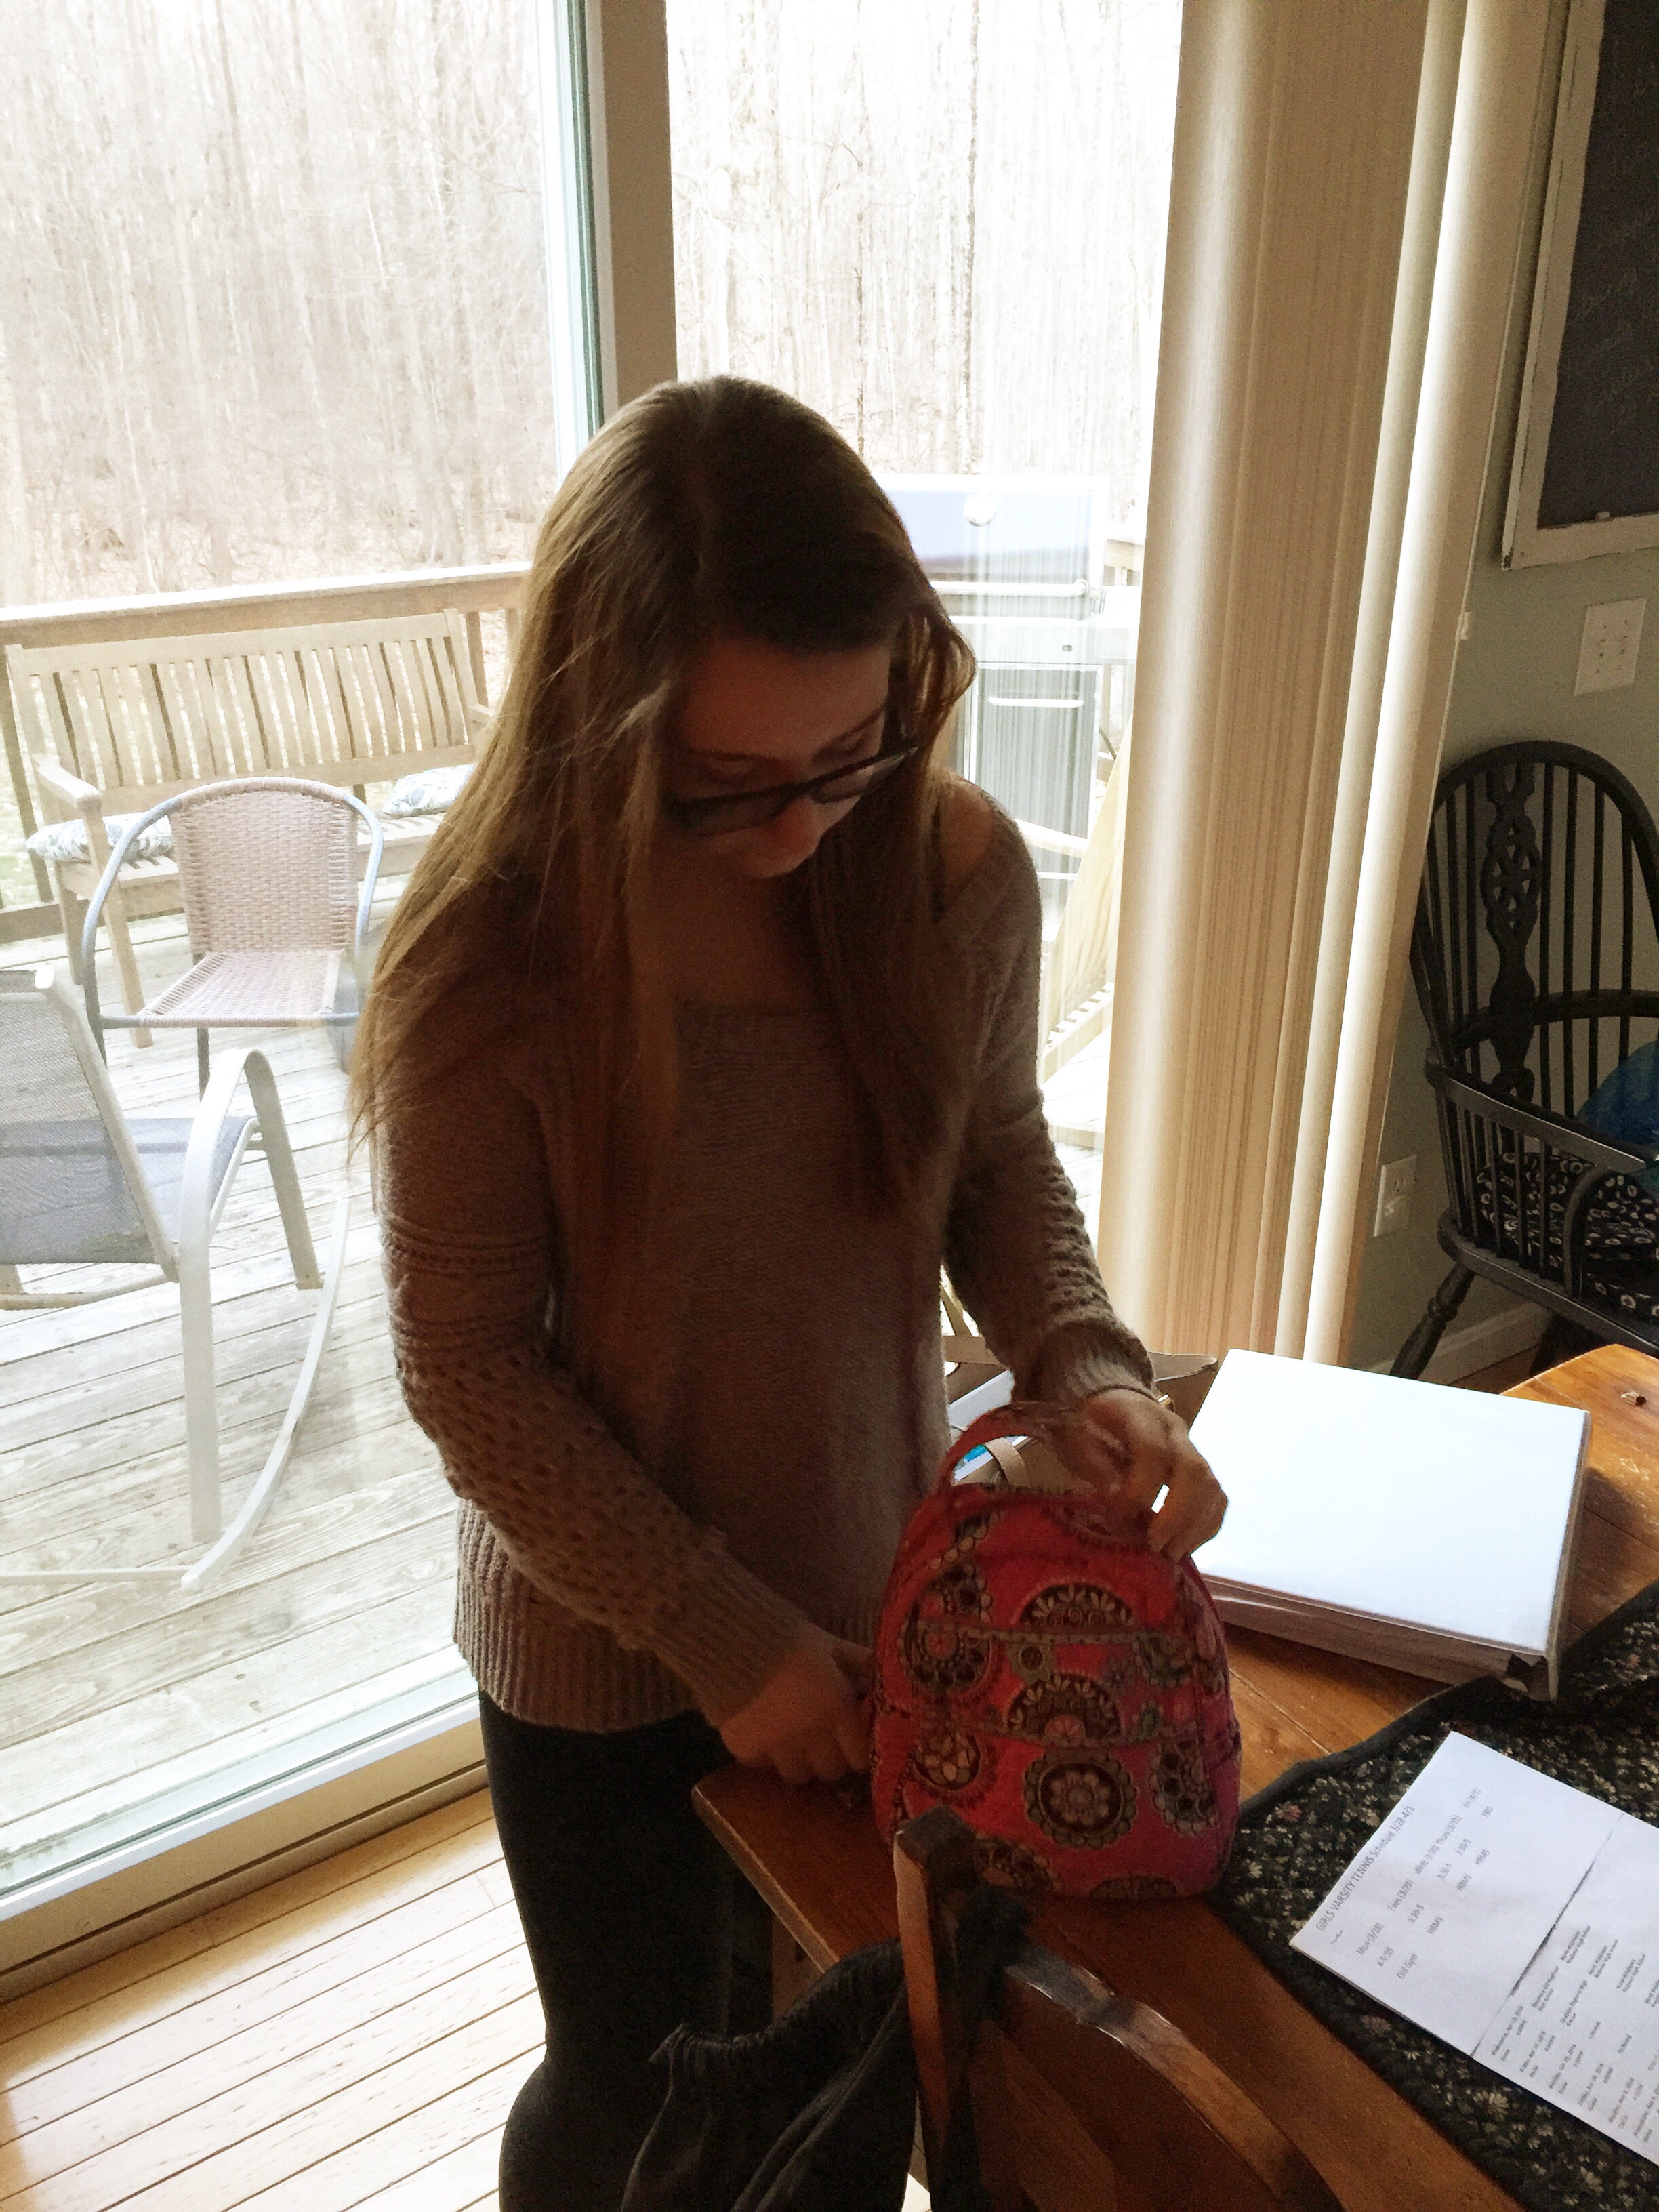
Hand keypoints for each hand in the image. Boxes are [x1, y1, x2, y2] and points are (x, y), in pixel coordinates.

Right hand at [718, 1624, 870, 1785]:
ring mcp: (777, 1748)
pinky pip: (761, 1765)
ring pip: (797, 1775)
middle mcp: (811, 1737)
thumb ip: (860, 1664)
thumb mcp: (833, 1647)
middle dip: (829, 1759)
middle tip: (823, 1742)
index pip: (859, 1758)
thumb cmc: (793, 1641)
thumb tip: (883, 1677)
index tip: (852, 1743)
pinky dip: (763, 1755)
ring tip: (792, 1742)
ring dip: (798, 1761)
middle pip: (830, 1771)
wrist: (737, 1640)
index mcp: (837, 1712)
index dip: (856, 1751)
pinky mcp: (746, 1750)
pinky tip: (761, 1735)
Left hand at [1052, 1390, 1226, 1558]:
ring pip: (1212, 1487)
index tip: (1124, 1514)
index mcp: (1140, 1415)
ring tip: (1170, 1554)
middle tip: (1155, 1546)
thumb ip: (1099, 1470)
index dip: (1142, 1487)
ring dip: (1195, 1527)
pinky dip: (1205, 1526)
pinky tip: (1185, 1546)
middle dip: (1177, 1515)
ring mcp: (1192, 1449)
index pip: (1154, 1451)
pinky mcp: (1200, 1468)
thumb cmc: (1090, 1424)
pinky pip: (1217, 1498)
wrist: (1111, 1401)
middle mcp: (1175, 1430)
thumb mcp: (1079, 1439)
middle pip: (1194, 1471)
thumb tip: (1123, 1508)